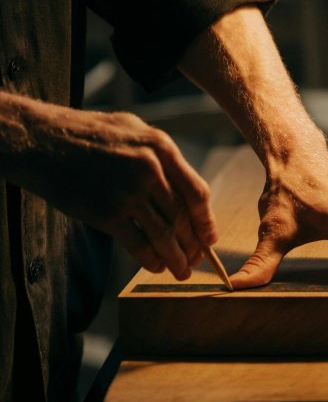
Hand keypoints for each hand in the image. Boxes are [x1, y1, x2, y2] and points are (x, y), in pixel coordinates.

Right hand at [8, 98, 216, 279]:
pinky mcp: (106, 212)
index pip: (197, 192)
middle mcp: (150, 169)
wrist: (44, 140)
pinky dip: (150, 260)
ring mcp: (128, 192)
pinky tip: (156, 267)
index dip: (206, 220)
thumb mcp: (135, 129)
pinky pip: (138, 244)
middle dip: (193, 244)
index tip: (209, 237)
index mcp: (162, 148)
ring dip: (176, 258)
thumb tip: (185, 188)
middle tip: (197, 259)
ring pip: (164, 235)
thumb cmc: (91, 134)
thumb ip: (162, 156)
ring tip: (182, 271)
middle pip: (183, 217)